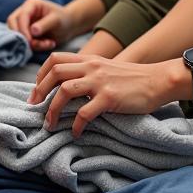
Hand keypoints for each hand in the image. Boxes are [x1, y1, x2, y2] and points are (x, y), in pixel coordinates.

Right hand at [7, 0, 74, 52]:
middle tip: (36, 44)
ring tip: (48, 43)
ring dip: (31, 43)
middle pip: (12, 24)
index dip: (23, 29)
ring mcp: (23, 23)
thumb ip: (45, 24)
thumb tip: (32, 31)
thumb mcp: (57, 20)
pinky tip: (48, 44)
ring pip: (17, 35)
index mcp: (31, 4)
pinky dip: (35, 46)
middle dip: (23, 36)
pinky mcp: (25, 33)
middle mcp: (24, 12)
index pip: (21, 16)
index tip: (29, 40)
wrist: (68, 27)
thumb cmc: (63, 20)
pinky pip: (24, 42)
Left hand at [28, 52, 174, 136]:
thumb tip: (67, 86)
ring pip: (64, 91)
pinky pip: (84, 112)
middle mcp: (91, 67)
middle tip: (34, 107)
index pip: (55, 59)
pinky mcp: (110, 98)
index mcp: (88, 59)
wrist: (158, 80)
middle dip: (39, 91)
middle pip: (55, 72)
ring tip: (50, 124)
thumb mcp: (106, 68)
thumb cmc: (132, 79)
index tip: (37, 91)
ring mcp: (100, 82)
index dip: (41, 75)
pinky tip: (76, 133)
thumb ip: (88, 72)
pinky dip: (76, 125)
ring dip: (52, 109)